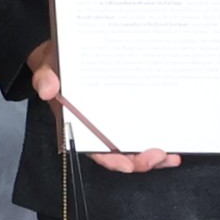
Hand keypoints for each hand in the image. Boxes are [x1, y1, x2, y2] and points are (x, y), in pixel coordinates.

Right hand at [27, 43, 178, 172]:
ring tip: (171, 156)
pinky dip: (158, 137)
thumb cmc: (58, 65)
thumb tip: (47, 88)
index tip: (127, 165)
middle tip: (159, 156)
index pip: (93, 149)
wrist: (66, 54)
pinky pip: (143, 129)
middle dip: (140, 161)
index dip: (111, 160)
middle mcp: (97, 129)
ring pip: (134, 147)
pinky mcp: (127, 111)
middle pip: (119, 154)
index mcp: (77, 125)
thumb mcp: (47, 67)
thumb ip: (45, 78)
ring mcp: (114, 123)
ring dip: (153, 156)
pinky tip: (173, 142)